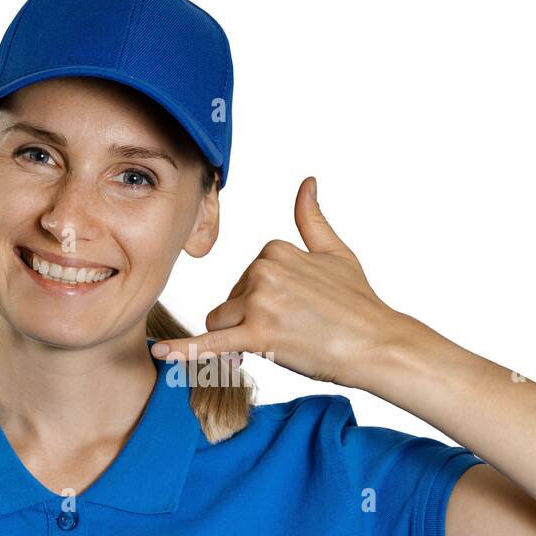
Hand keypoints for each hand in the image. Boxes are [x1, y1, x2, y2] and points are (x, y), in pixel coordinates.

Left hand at [149, 177, 404, 387]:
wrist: (377, 343)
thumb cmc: (358, 303)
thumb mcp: (336, 253)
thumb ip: (312, 219)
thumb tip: (307, 182)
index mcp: (275, 249)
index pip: (245, 278)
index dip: (263, 299)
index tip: (295, 309)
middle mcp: (263, 270)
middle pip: (231, 301)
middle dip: (252, 319)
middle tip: (296, 329)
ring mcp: (260, 303)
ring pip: (223, 322)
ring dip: (243, 337)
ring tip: (286, 341)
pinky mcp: (259, 335)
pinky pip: (212, 343)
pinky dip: (184, 350)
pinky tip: (159, 353)